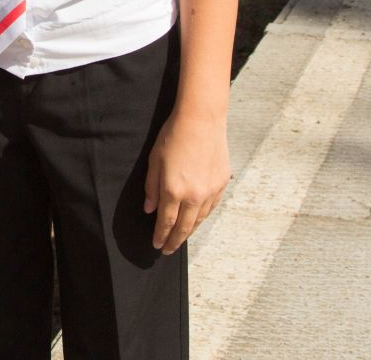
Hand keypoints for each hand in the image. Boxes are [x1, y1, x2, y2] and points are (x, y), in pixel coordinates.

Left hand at [142, 109, 229, 254]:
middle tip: (167, 250)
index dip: (160, 236)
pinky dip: (202, 217)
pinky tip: (197, 220)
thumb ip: (151, 188)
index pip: (165, 222)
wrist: (202, 120)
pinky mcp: (221, 184)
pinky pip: (211, 208)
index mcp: (173, 190)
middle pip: (184, 227)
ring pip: (199, 220)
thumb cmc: (173, 136)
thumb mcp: (154, 161)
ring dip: (189, 231)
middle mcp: (194, 195)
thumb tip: (149, 209)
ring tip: (181, 238)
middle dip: (174, 241)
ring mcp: (210, 191)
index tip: (157, 245)